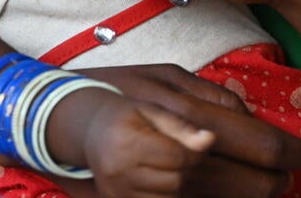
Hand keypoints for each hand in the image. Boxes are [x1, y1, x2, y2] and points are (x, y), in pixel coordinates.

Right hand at [77, 95, 212, 197]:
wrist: (90, 132)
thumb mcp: (151, 111)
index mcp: (128, 141)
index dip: (194, 151)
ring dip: (174, 185)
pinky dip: (161, 195)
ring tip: (164, 166)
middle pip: (174, 181)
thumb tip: (209, 140)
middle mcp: (118, 170)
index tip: (192, 144)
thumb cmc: (125, 117)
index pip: (178, 157)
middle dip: (184, 169)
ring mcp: (116, 191)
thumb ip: (180, 127)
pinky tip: (156, 179)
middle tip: (176, 154)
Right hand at [81, 65, 300, 197]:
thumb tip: (250, 119)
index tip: (299, 152)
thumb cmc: (125, 91)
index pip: (233, 143)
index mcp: (157, 118)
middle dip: (267, 181)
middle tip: (288, 175)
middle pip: (228, 181)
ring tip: (266, 186)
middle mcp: (151, 161)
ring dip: (245, 196)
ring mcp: (143, 191)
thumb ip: (209, 96)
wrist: (76, 123)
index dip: (274, 151)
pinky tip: (234, 194)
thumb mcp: (165, 76)